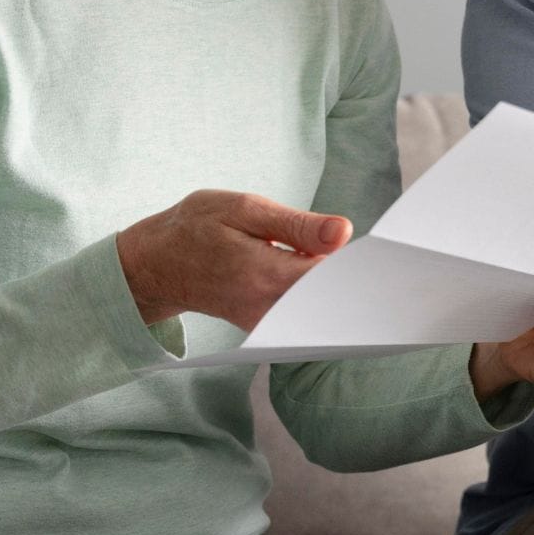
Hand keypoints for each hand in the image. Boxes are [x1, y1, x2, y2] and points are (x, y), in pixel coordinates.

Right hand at [117, 190, 350, 329]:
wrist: (155, 264)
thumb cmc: (197, 227)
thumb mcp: (243, 208)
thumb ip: (296, 224)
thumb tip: (345, 233)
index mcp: (265, 274)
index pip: (331, 280)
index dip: (359, 264)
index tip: (378, 250)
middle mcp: (268, 308)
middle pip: (331, 300)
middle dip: (354, 278)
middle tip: (372, 257)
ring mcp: (266, 323)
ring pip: (319, 310)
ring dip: (336, 287)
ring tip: (343, 262)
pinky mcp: (266, 326)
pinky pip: (304, 314)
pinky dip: (317, 294)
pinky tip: (321, 274)